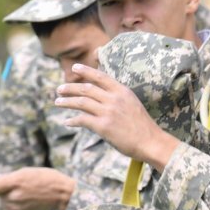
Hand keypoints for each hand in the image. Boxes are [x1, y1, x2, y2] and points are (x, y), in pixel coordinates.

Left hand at [0, 167, 74, 209]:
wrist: (63, 195)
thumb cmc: (46, 179)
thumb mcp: (27, 172)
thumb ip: (8, 177)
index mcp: (15, 181)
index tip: (0, 184)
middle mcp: (14, 195)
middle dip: (6, 192)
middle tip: (23, 189)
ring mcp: (17, 207)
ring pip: (4, 204)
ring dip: (10, 201)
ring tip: (26, 196)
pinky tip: (23, 205)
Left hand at [55, 64, 179, 170]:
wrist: (151, 141)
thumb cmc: (143, 126)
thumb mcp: (132, 104)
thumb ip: (117, 98)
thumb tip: (100, 97)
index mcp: (122, 91)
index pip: (100, 76)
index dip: (86, 71)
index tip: (74, 68)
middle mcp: (114, 98)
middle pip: (86, 88)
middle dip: (70, 88)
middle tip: (59, 89)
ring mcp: (108, 112)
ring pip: (81, 102)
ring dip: (67, 102)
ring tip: (58, 102)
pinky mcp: (103, 126)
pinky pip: (82, 120)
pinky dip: (73, 120)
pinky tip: (67, 122)